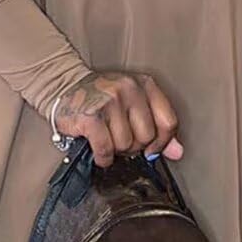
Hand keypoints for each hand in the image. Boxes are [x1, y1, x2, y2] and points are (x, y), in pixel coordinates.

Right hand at [51, 70, 183, 167]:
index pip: (168, 122)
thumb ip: (159, 128)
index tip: (151, 149)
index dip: (161, 142)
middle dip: (133, 145)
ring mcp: (109, 100)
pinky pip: (106, 149)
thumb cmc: (101, 99)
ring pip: (126, 144)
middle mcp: (129, 88)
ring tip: (106, 139)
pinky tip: (98, 150)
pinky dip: (102, 156)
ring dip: (115, 150)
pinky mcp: (91, 115)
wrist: (63, 86)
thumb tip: (178, 153)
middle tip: (119, 138)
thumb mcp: (134, 106)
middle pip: (146, 136)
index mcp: (145, 84)